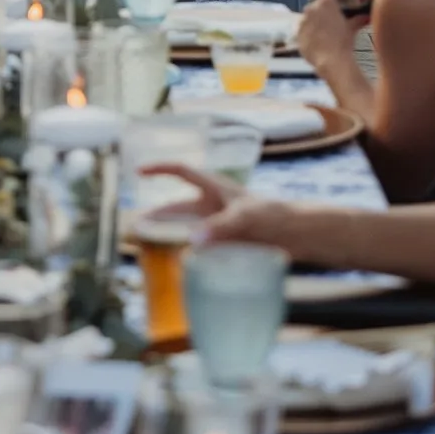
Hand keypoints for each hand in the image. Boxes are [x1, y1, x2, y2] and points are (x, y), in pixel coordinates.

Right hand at [139, 162, 302, 251]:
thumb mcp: (244, 217)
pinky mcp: (226, 243)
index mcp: (216, 188)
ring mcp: (218, 225)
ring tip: (150, 245)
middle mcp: (213, 205)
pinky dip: (188, 252)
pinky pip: (200, 246)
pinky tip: (179, 263)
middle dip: (159, 213)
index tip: (139, 172)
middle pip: (179, 206)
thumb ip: (219, 228)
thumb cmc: (273, 215)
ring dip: (170, 234)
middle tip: (138, 224)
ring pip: (187, 227)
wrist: (296, 234)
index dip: (160, 170)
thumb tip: (192, 242)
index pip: (183, 172)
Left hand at [297, 0, 360, 94]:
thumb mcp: (351, 30)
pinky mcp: (296, 33)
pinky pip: (302, 32)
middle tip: (330, 31)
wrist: (331, 62)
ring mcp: (302, 20)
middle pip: (316, 9)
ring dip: (314, 27)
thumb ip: (357, 20)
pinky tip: (316, 46)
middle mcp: (312, 7)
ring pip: (308, 21)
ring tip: (323, 41)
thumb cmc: (343, 44)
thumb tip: (368, 16)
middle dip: (322, 17)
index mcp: (327, 3)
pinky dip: (307, 37)